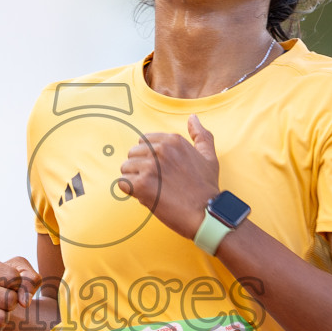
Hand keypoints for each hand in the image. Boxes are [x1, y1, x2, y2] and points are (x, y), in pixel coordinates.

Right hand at [0, 255, 40, 330]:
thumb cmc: (9, 284)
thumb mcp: (23, 272)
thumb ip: (30, 279)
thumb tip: (24, 302)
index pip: (13, 278)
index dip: (18, 284)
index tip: (9, 285)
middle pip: (8, 299)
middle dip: (12, 302)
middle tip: (4, 301)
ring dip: (5, 317)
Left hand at [117, 114, 220, 239]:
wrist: (205, 212)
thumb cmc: (206, 187)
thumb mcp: (209, 156)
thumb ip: (201, 135)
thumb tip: (193, 117)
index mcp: (173, 140)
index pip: (144, 140)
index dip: (149, 156)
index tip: (161, 170)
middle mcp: (161, 150)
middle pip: (132, 153)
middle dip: (139, 167)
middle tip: (156, 182)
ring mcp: (150, 166)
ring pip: (125, 168)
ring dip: (134, 180)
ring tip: (152, 190)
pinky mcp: (142, 185)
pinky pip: (122, 183)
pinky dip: (130, 192)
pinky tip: (146, 196)